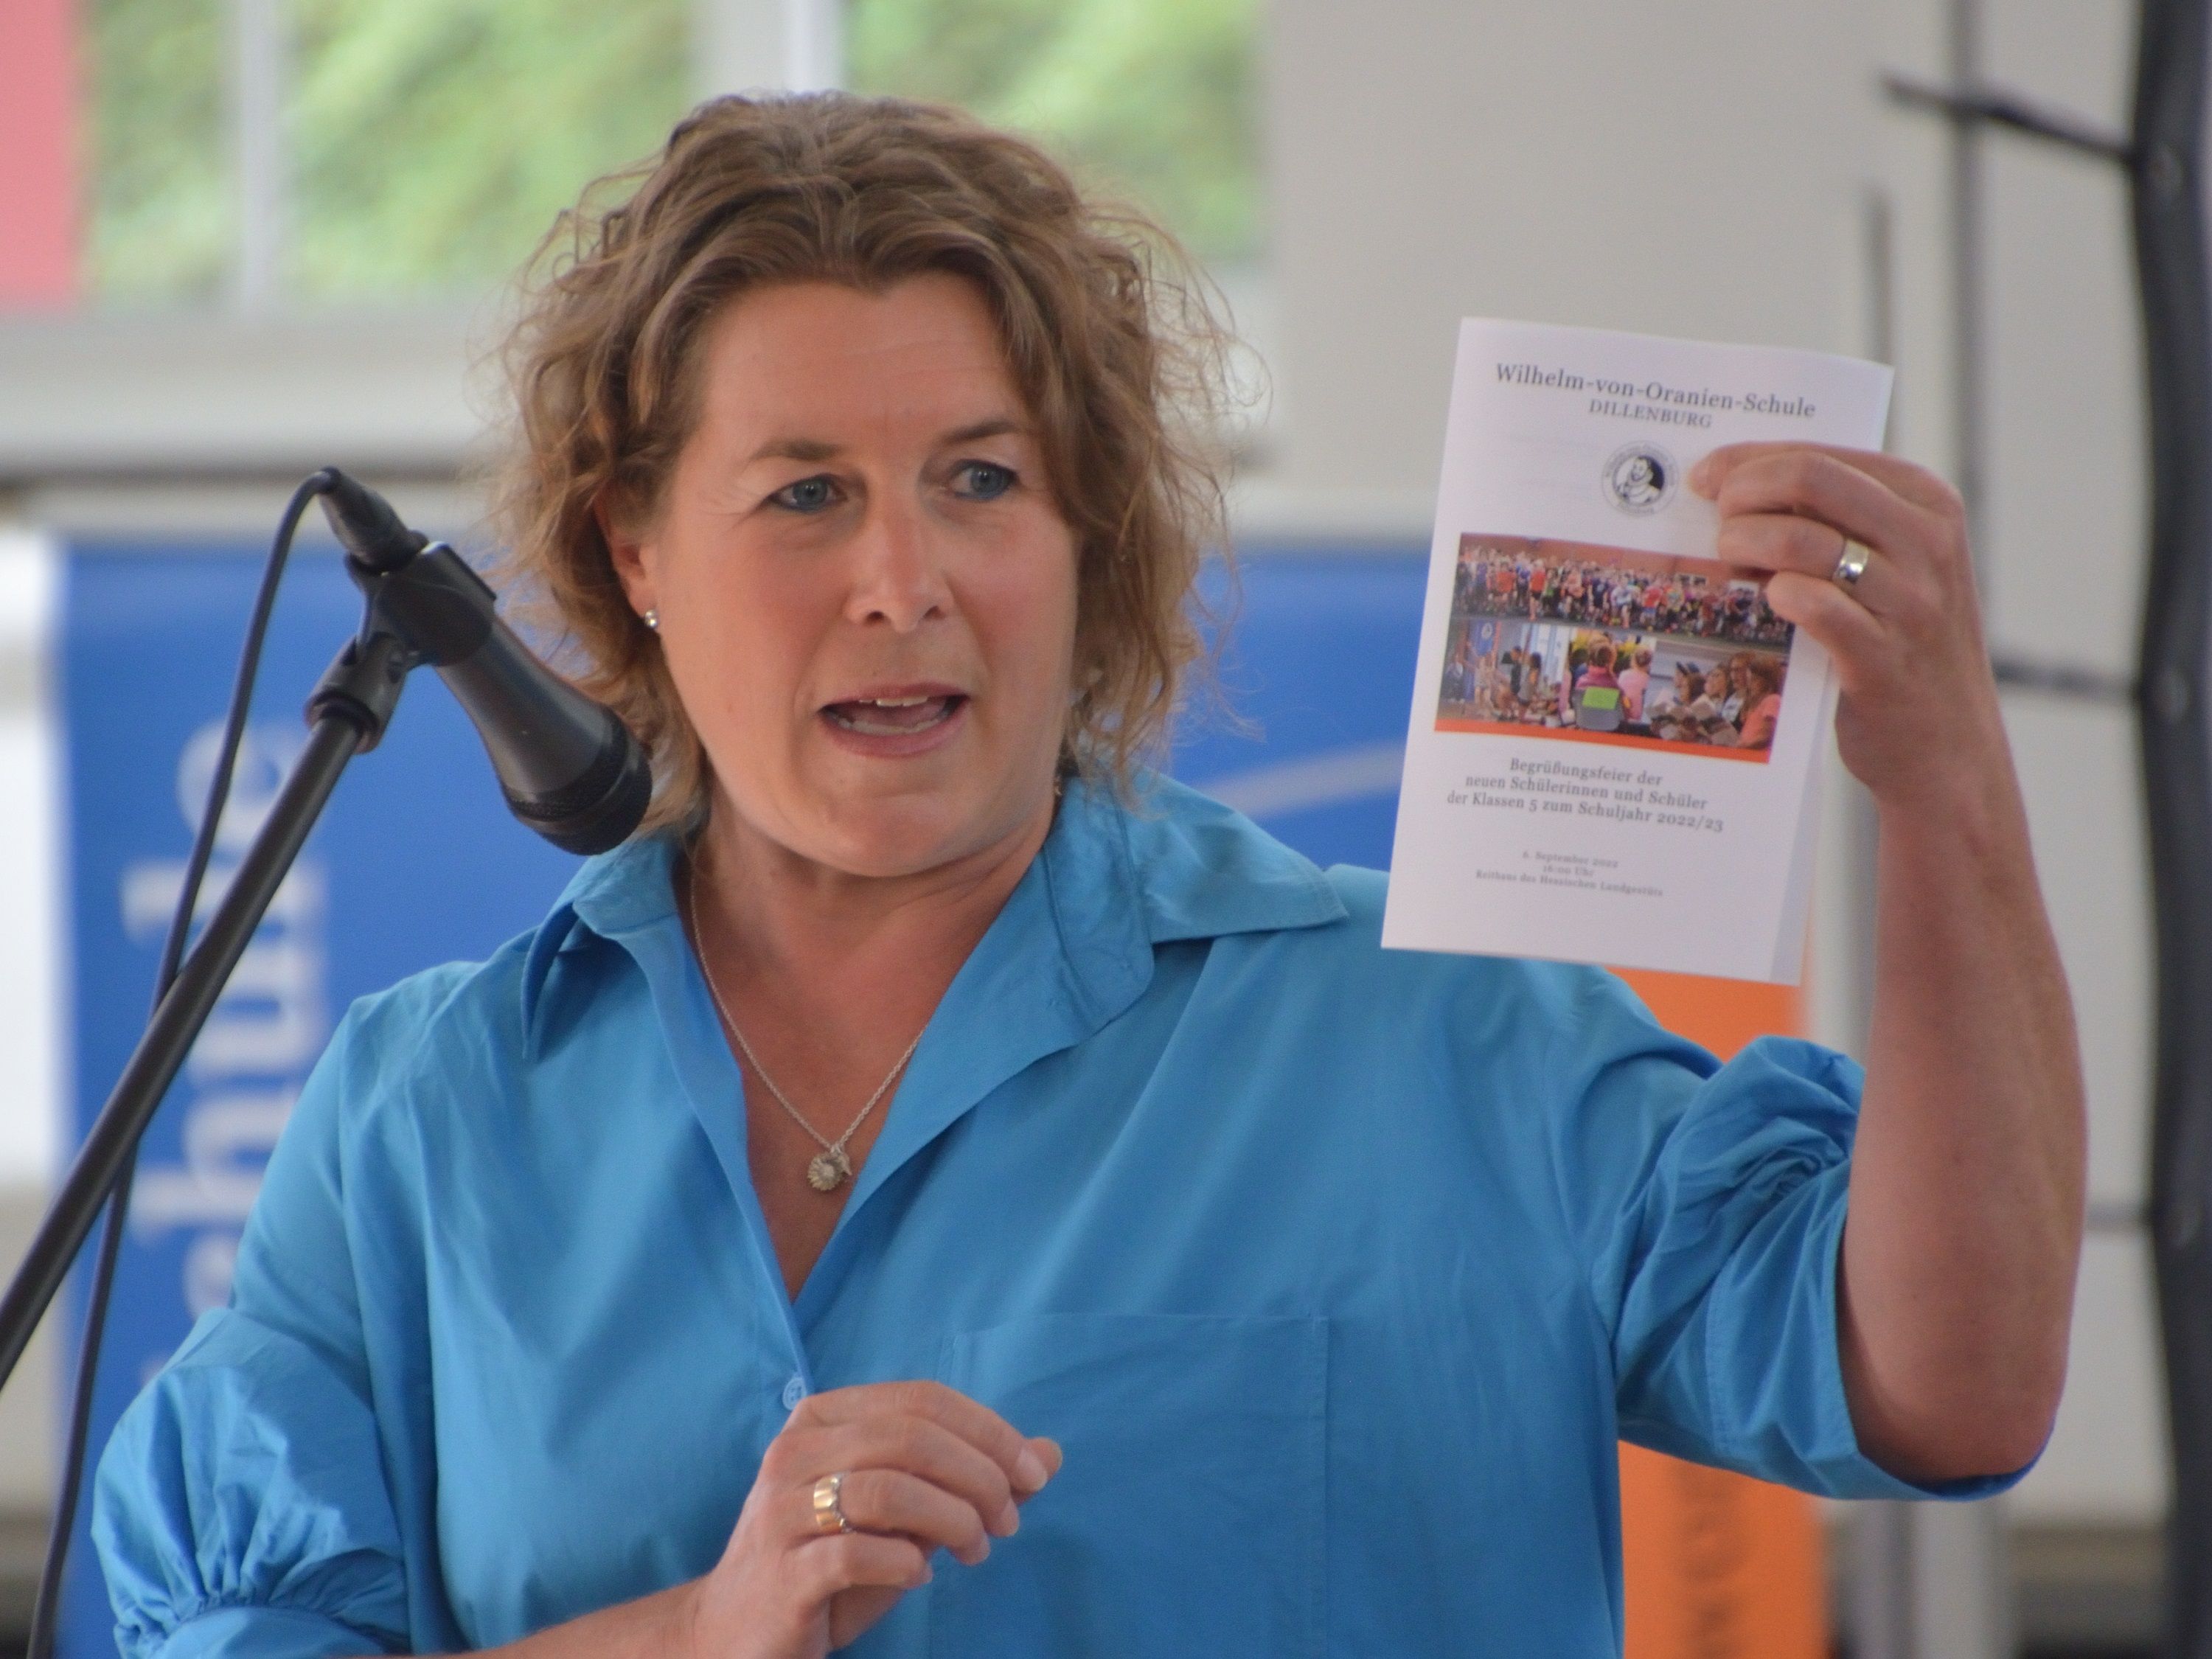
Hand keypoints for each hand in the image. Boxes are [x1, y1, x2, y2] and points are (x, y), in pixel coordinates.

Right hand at [684, 1380, 1060, 1658]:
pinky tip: (920, 1577)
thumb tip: (1050, 1453)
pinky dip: (904, 1562)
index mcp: (823, 1418)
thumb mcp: (907, 1517)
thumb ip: (971, 1480)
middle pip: (910, 1437)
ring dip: (952, 1520)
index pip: (922, 1399)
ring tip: (975, 1551)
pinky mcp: (781, 1572)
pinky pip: (855, 1553)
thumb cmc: (830, 1563)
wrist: (736, 1632)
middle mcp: (795, 1452)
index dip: (989, 1431)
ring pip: (887, 1489)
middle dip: (979, 1476)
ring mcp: (781, 1511)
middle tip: (1007, 1522)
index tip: (1033, 1474)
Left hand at [1690, 443, 2000, 812]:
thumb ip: (1837, 519)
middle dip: (1742, 495)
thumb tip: (1741, 484)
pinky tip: (1767, 603)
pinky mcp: (1883, 658)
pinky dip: (1776, 597)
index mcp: (1927, 502)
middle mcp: (1927, 542)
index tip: (1705, 477)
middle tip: (1716, 522)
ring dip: (1744, 546)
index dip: (1749, 460)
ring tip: (1732, 565)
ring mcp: (1911, 601)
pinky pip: (1812, 606)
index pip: (1820, 454)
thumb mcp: (1892, 563)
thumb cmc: (1901, 642)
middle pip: (1808, 480)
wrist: (1947, 745)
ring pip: (1801, 541)